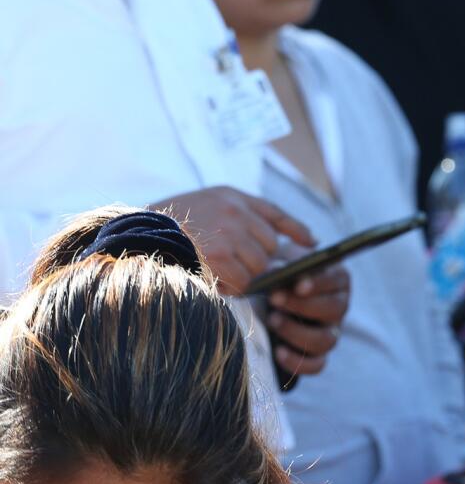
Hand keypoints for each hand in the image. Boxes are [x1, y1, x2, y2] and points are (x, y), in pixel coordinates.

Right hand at [150, 186, 313, 294]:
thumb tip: (276, 243)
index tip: (311, 242)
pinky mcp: (219, 255)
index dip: (295, 229)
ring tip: (217, 271)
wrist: (134, 237)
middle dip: (256, 261)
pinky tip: (213, 279)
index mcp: (231, 197)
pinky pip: (243, 281)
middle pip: (269, 246)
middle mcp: (235, 211)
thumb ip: (237, 216)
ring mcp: (229, 233)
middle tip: (231, 266)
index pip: (275, 213)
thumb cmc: (166, 227)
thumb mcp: (202, 205)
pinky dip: (232, 287)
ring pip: (259, 266)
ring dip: (243, 276)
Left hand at [267, 263, 349, 377]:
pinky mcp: (317, 354)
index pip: (336, 281)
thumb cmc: (282, 272)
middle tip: (274, 298)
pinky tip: (278, 351)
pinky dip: (298, 361)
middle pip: (333, 310)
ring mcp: (330, 332)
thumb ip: (283, 261)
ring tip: (272, 320)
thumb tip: (277, 268)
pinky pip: (316, 365)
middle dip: (302, 305)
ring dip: (297, 332)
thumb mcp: (282, 259)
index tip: (298, 284)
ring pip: (326, 340)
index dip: (319, 283)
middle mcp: (339, 306)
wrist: (270, 297)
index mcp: (337, 279)